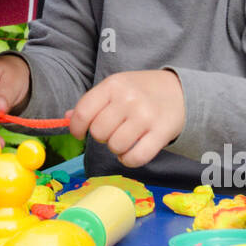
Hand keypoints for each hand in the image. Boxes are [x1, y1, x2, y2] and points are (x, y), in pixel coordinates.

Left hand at [67, 70, 186, 167]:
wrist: (179, 90)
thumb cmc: (140, 90)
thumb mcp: (115, 88)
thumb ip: (91, 103)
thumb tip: (66, 119)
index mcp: (113, 85)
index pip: (83, 112)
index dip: (76, 128)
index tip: (79, 132)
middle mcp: (128, 99)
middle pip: (98, 132)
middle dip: (101, 136)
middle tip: (112, 131)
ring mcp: (146, 116)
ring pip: (115, 147)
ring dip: (116, 149)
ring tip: (124, 139)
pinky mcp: (161, 133)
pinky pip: (136, 158)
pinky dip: (129, 160)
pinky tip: (131, 152)